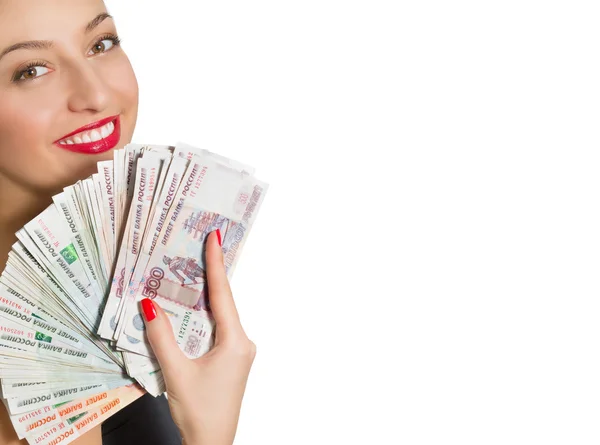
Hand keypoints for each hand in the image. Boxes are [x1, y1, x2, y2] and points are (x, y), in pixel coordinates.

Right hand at [141, 230, 255, 444]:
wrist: (213, 443)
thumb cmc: (199, 412)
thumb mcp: (176, 372)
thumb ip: (161, 337)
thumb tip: (148, 304)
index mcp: (236, 341)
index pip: (224, 295)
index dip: (217, 264)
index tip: (216, 237)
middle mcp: (242, 342)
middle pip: (223, 302)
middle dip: (209, 276)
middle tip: (197, 247)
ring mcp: (239, 351)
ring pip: (219, 316)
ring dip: (204, 297)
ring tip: (190, 270)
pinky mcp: (232, 359)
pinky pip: (217, 329)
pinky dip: (203, 317)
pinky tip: (189, 307)